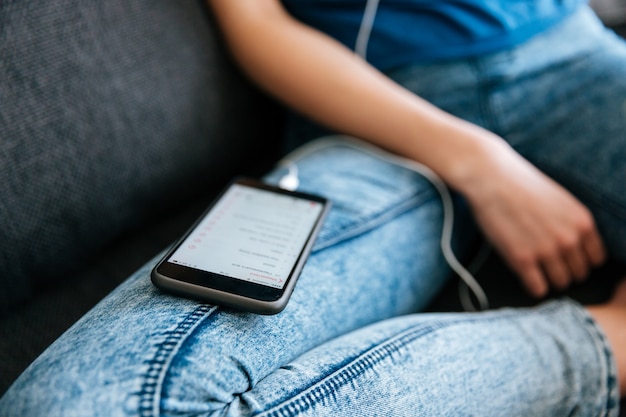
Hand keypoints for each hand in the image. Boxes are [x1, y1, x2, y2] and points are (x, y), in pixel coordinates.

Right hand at [461, 144, 605, 297]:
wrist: (490, 177)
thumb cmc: (520, 185)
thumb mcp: (560, 200)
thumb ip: (572, 224)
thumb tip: (575, 247)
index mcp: (582, 222)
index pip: (596, 260)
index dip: (580, 261)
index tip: (566, 259)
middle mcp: (569, 239)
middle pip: (578, 274)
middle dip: (563, 270)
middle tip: (546, 263)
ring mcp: (546, 250)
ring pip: (559, 283)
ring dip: (548, 279)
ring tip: (534, 268)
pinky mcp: (522, 259)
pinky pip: (538, 289)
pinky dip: (532, 286)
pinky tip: (524, 272)